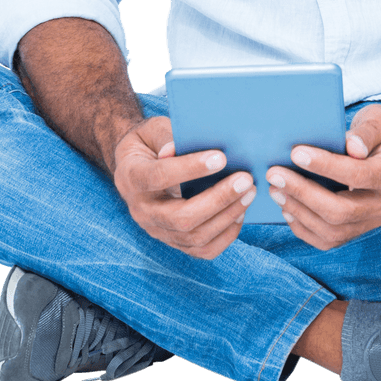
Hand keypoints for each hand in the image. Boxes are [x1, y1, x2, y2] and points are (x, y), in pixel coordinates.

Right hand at [113, 116, 255, 258]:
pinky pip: (202, 249)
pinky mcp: (173, 241)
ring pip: (194, 236)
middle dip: (218, 199)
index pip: (159, 177)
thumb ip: (166, 136)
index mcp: (131, 178)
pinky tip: (240, 213)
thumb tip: (182, 148)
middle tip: (245, 179)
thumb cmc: (149, 143)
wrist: (136, 167)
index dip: (190, 168)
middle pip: (181, 217)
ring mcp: (157, 230)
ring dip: (227, 216)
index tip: (221, 157)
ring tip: (249, 193)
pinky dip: (225, 234)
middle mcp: (142, 211)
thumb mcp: (152, 130)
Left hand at [265, 104, 380, 249]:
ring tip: (275, 190)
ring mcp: (373, 220)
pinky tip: (287, 208)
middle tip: (275, 174)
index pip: (358, 174)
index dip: (326, 165)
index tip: (296, 153)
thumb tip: (351, 147)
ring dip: (299, 212)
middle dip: (303, 193)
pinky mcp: (360, 228)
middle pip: (341, 210)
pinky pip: (330, 239)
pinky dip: (305, 228)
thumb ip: (367, 131)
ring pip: (332, 230)